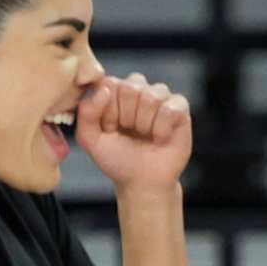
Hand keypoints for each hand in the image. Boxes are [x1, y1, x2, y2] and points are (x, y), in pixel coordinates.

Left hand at [75, 73, 192, 191]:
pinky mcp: (180, 108)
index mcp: (114, 90)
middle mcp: (137, 88)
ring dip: (144, 124)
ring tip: (145, 135)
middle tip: (130, 133)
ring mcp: (160, 96)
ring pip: (151, 96)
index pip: (109, 84)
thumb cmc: (117, 158)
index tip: (109, 129)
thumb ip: (86, 112)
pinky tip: (160, 138)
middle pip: (130, 88)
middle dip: (127, 118)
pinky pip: (170, 109)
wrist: (142, 181)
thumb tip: (104, 90)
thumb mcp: (90, 139)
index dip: (108, 111)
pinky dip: (162, 128)